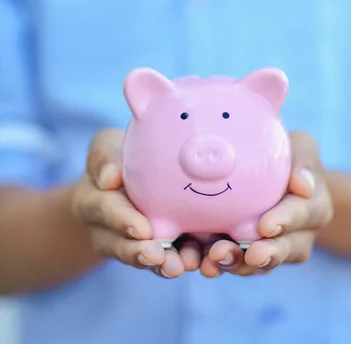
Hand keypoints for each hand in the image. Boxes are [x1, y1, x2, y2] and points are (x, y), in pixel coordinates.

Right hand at [72, 128, 202, 277]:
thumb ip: (104, 158)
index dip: (122, 220)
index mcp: (92, 201)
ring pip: (144, 259)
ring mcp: (131, 244)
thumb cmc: (117, 157)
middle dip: (139, 253)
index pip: (104, 209)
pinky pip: (166, 260)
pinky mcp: (157, 248)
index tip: (142, 229)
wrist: (127, 177)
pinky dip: (181, 262)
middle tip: (158, 256)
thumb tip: (110, 177)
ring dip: (161, 265)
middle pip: (120, 246)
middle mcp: (108, 230)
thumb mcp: (106, 147)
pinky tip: (196, 262)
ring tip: (178, 266)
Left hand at [203, 131, 333, 276]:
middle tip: (251, 254)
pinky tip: (205, 264)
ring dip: (239, 263)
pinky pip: (235, 265)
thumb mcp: (301, 148)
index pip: (304, 214)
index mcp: (314, 207)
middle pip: (285, 249)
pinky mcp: (245, 254)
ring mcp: (272, 249)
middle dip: (268, 254)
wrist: (270, 174)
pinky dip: (219, 266)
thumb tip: (303, 184)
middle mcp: (298, 236)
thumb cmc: (288, 156)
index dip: (286, 220)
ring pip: (259, 264)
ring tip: (217, 259)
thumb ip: (304, 162)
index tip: (266, 225)